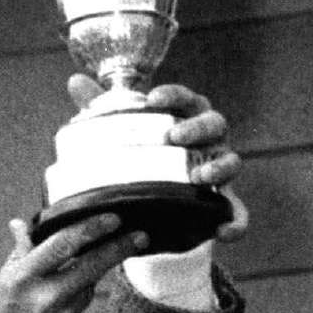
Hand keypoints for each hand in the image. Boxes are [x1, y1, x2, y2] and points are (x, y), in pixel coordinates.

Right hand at [0, 214, 146, 312]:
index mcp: (21, 281)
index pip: (65, 243)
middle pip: (93, 266)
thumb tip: (23, 228)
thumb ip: (16, 259)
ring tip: (75, 274)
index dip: (93, 227)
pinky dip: (70, 303)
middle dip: (120, 247)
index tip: (112, 218)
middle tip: (139, 236)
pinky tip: (52, 309)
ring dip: (86, 278)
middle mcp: (46, 300)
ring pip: (86, 290)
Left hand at [68, 74, 248, 242]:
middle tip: (174, 136)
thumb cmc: (143, 155)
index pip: (186, 99)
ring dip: (219, 166)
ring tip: (199, 177)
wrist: (156, 202)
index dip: (173, 95)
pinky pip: (237, 213)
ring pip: (232, 161)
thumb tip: (75, 80)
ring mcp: (219, 170)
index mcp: (187, 117)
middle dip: (197, 128)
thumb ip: (101, 106)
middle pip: (215, 123)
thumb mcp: (122, 132)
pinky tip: (223, 232)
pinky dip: (236, 222)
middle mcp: (209, 140)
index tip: (152, 99)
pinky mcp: (223, 203)